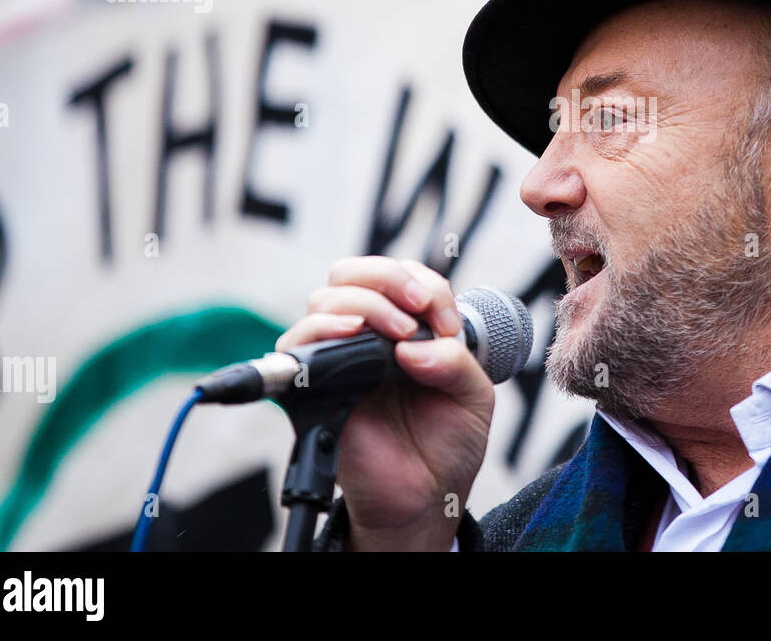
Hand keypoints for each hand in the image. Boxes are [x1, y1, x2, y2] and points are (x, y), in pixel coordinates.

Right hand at [277, 257, 493, 549]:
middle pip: (353, 273)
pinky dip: (324, 328)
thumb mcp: (473, 396)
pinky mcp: (313, 388)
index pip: (400, 275)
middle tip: (418, 309)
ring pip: (327, 298)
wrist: (426, 497)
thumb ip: (456, 362)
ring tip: (399, 335)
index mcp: (406, 328)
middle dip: (388, 277)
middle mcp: (368, 337)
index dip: (425, 285)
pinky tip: (355, 334)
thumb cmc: (446, 445)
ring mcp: (339, 358)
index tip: (447, 323)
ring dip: (368, 303)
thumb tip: (411, 347)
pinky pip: (297, 343)